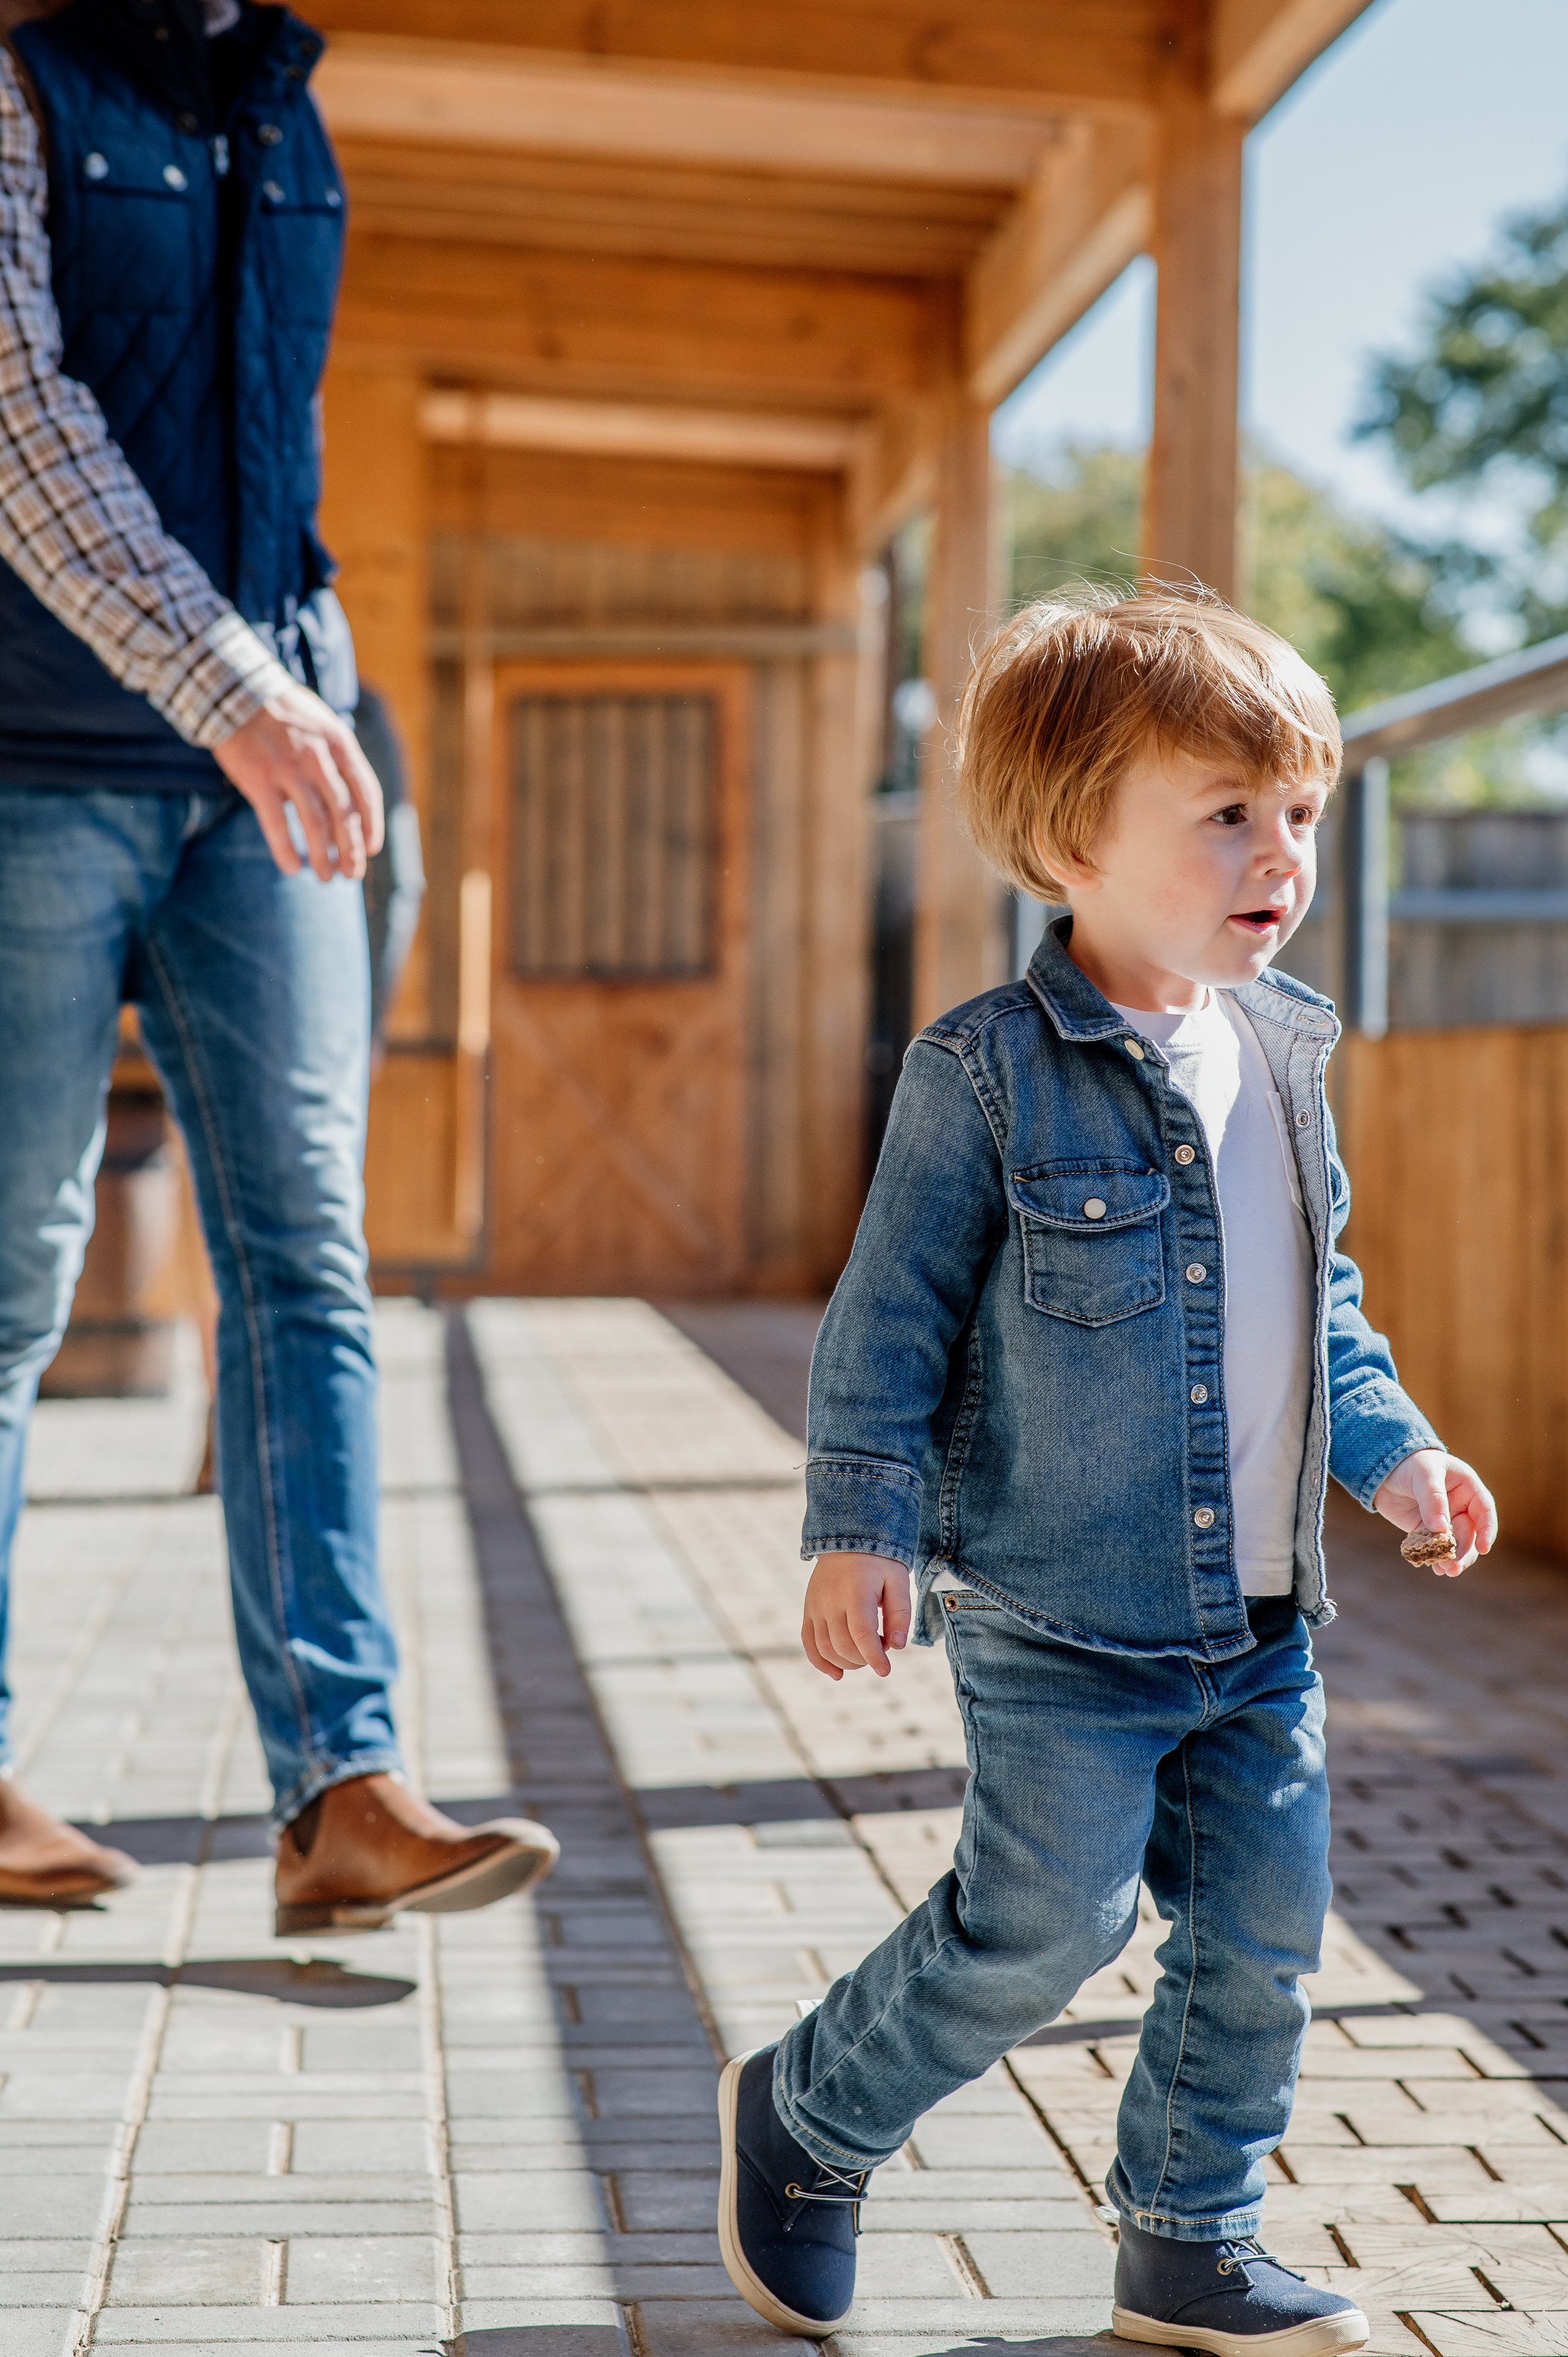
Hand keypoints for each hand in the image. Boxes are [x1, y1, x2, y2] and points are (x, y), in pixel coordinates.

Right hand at [213, 682, 384, 881]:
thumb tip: (354, 797)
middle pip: (344, 814)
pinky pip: (277, 824)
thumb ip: (338, 756)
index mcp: (339, 743)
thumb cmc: (282, 711)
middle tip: (352, 874)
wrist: (234, 690)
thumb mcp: (322, 722)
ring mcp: (288, 769)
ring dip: (324, 857)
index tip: (371, 849)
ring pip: (315, 824)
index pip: (367, 792)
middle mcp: (318, 758)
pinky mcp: (259, 780)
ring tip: (326, 878)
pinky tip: (292, 869)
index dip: (372, 825)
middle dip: (351, 850)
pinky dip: (286, 850)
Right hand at [802, 1552, 910, 1680]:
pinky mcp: (808, 1609)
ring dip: (846, 1662)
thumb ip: (900, 1613)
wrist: (848, 1538)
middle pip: (843, 1645)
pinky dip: (819, 1661)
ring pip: (825, 1648)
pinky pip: (808, 1642)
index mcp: (856, 1592)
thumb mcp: (898, 1580)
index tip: (885, 1671)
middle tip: (882, 1646)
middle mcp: (830, 1600)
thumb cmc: (879, 1561)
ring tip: (864, 1656)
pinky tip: (837, 1674)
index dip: (874, 1657)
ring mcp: (815, 1606)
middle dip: (865, 1658)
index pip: (862, 1634)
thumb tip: (898, 1646)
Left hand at [1373, 1448, 1496, 1573]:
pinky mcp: (1425, 1528)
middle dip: (1464, 1552)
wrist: (1381, 1467)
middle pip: (1469, 1533)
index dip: (1486, 1530)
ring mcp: (1443, 1518)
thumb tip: (1441, 1528)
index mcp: (1467, 1488)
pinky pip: (1434, 1546)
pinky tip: (1432, 1567)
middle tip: (1455, 1568)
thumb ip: (1433, 1498)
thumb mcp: (1424, 1474)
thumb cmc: (1410, 1462)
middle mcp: (1459, 1505)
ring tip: (1443, 1571)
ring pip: (1453, 1543)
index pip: (1484, 1511)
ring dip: (1450, 1558)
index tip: (1483, 1548)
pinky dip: (1434, 1557)